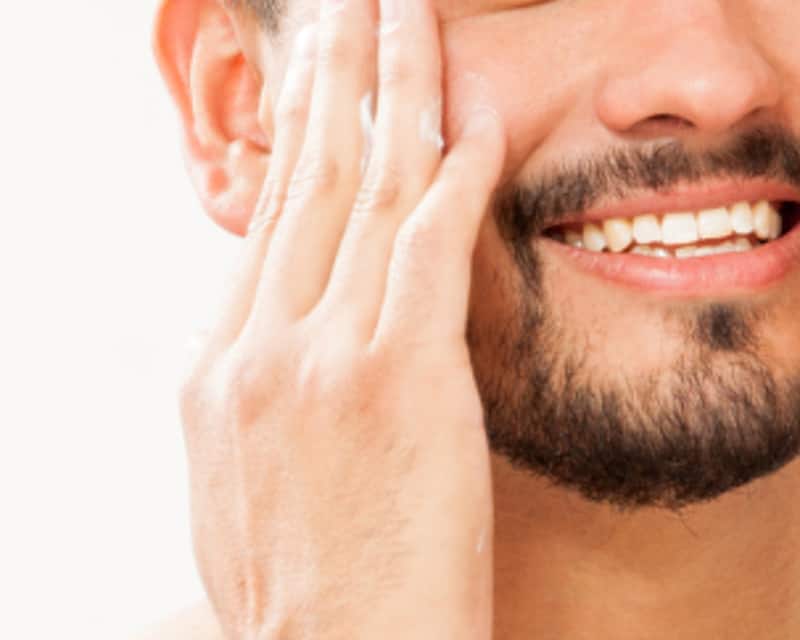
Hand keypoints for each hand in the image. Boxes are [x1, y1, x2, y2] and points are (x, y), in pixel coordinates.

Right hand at [178, 0, 505, 637]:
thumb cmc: (302, 588)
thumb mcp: (240, 484)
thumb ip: (252, 397)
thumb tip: (267, 339)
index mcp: (220, 375)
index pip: (266, 229)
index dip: (295, 147)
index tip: (318, 97)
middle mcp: (261, 348)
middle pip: (303, 182)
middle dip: (332, 82)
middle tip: (351, 13)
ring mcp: (325, 356)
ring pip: (364, 190)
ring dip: (393, 92)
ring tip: (404, 19)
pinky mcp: (400, 375)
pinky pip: (431, 241)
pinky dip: (456, 168)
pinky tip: (474, 108)